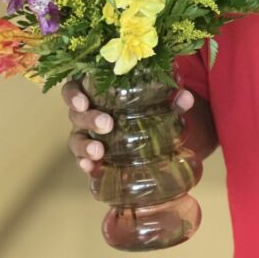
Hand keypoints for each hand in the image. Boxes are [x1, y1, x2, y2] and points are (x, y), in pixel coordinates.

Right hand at [63, 81, 194, 174]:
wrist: (150, 128)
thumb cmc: (144, 105)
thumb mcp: (157, 99)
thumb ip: (171, 98)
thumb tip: (185, 98)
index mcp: (95, 91)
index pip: (74, 89)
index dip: (73, 95)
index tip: (83, 102)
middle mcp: (86, 112)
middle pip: (76, 114)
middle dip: (89, 119)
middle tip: (107, 124)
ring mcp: (86, 134)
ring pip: (76, 139)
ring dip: (84, 145)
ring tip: (98, 152)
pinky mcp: (92, 154)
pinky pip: (83, 159)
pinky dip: (85, 163)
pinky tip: (92, 168)